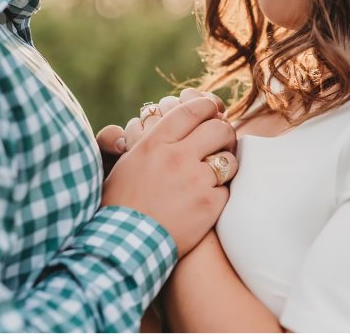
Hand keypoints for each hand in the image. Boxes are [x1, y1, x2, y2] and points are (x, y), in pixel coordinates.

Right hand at [102, 96, 238, 257]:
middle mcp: (177, 157)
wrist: (125, 244)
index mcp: (154, 143)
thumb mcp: (128, 163)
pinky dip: (219, 193)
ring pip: (228, 159)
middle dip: (223, 132)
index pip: (191, 111)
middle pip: (218, 128)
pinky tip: (207, 199)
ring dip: (224, 163)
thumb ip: (152, 141)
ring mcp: (195, 181)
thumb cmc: (121, 203)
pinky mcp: (209, 205)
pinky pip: (227, 189)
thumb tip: (171, 124)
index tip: (211, 111)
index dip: (206, 107)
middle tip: (220, 142)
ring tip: (215, 172)